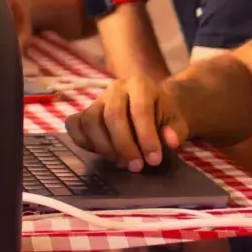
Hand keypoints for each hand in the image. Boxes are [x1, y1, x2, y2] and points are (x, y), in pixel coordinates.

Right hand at [65, 75, 189, 171]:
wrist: (152, 107)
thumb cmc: (164, 116)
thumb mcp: (176, 121)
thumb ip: (175, 130)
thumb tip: (171, 141)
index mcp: (140, 84)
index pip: (139, 109)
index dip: (146, 137)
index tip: (154, 160)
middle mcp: (116, 87)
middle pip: (112, 115)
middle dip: (124, 145)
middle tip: (136, 167)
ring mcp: (98, 99)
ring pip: (91, 120)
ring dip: (105, 147)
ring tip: (121, 163)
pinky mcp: (85, 111)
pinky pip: (75, 125)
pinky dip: (84, 142)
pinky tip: (102, 154)